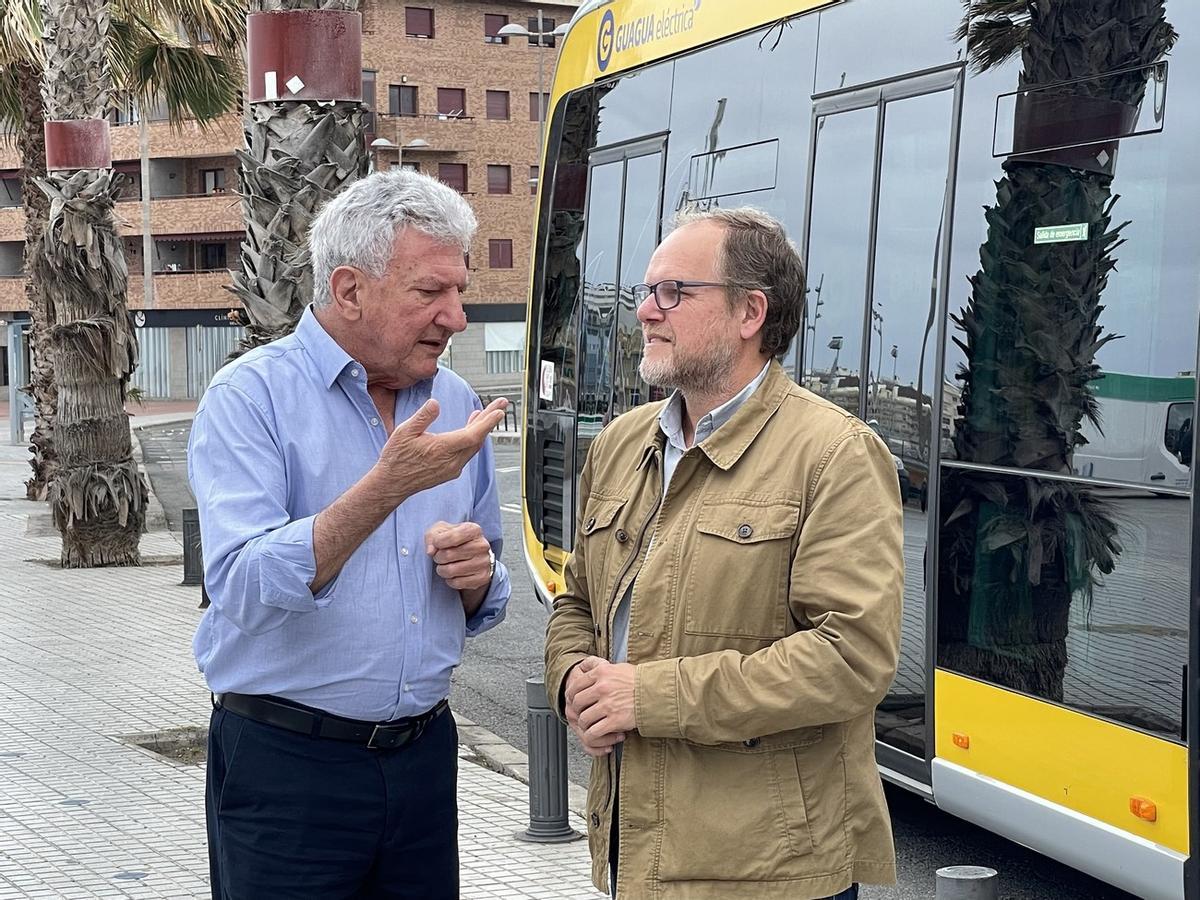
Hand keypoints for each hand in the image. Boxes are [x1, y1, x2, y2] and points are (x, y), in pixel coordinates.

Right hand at [376, 397, 506, 505]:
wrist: (392, 483)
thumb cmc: (396, 458)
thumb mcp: (404, 432)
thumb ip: (422, 417)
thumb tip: (435, 404)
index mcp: (442, 449)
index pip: (473, 435)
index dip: (488, 422)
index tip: (499, 411)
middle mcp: (451, 461)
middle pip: (478, 439)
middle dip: (490, 420)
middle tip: (501, 405)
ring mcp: (452, 468)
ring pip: (474, 447)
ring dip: (481, 430)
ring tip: (485, 414)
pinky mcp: (450, 472)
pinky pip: (467, 453)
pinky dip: (472, 440)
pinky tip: (470, 430)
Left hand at [425, 521, 492, 591]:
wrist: (473, 554)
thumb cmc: (454, 540)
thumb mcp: (441, 531)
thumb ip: (432, 537)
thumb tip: (430, 551)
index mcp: (474, 530)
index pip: (451, 536)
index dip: (437, 542)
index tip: (437, 543)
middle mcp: (482, 545)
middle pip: (448, 555)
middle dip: (438, 557)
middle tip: (440, 556)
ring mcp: (484, 563)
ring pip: (451, 571)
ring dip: (442, 570)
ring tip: (445, 565)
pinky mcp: (483, 578)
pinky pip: (457, 583)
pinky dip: (450, 580)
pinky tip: (454, 574)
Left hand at [570, 657, 635, 752]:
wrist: (657, 693)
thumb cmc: (639, 680)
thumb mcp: (617, 666)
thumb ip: (598, 665)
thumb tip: (583, 666)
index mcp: (601, 673)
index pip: (576, 685)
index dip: (571, 696)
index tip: (573, 701)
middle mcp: (602, 688)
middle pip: (577, 702)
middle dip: (577, 710)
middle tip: (582, 714)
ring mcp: (608, 705)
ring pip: (583, 719)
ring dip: (586, 724)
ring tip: (592, 724)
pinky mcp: (615, 720)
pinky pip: (594, 732)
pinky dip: (593, 736)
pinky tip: (599, 734)